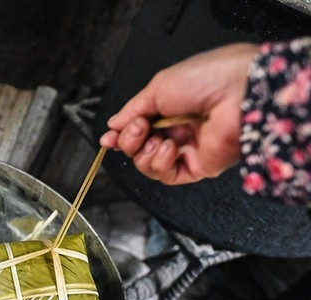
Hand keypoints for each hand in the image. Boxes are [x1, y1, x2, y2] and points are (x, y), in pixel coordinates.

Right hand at [99, 43, 257, 184]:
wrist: (237, 91)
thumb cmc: (205, 78)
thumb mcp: (157, 88)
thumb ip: (132, 110)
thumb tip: (113, 125)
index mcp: (171, 108)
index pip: (139, 129)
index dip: (121, 136)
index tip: (108, 138)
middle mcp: (179, 130)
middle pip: (139, 148)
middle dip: (130, 140)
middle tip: (137, 128)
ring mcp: (189, 149)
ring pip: (148, 164)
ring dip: (143, 153)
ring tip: (154, 138)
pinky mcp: (199, 166)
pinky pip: (167, 175)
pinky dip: (160, 163)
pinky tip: (168, 148)